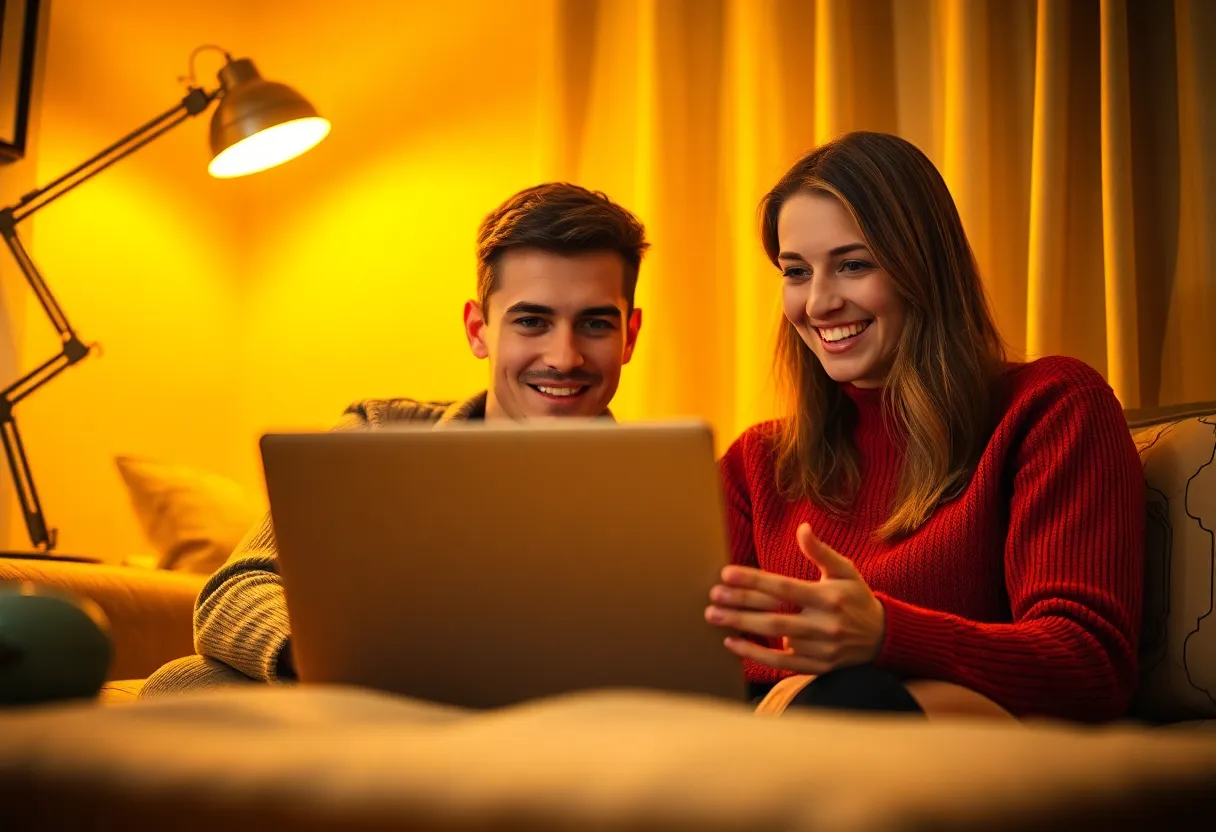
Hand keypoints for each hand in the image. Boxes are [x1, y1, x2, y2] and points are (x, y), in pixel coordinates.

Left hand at [704, 523, 885, 673]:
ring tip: (714, 616)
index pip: (784, 588)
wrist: (882, 639)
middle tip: (713, 597)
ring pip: (774, 639)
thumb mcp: (845, 570)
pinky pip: (780, 663)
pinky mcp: (817, 667)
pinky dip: (753, 655)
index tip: (727, 573)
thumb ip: (821, 552)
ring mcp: (820, 649)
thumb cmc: (857, 598)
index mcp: (828, 598)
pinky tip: (731, 643)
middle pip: (774, 617)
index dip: (754, 581)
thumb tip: (802, 528)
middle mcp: (824, 625)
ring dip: (742, 627)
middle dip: (740, 606)